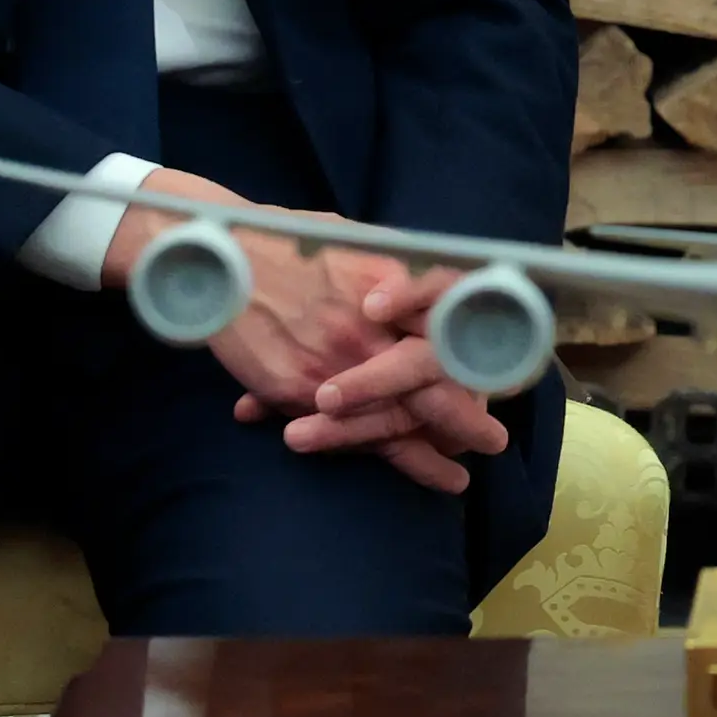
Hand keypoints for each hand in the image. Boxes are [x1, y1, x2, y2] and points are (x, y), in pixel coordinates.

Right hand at [107, 175, 510, 495]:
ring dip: (433, 450)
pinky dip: (392, 458)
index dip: (478, 358)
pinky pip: (353, 432)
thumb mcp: (348, 238)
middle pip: (438, 377)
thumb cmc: (282, 241)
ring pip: (401, 415)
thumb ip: (388, 265)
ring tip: (458, 477)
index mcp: (392, 281)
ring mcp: (339, 360)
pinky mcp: (302, 388)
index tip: (498, 379)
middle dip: (468, 415)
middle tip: (492, 440)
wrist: (218, 258)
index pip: (453, 327)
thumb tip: (426, 275)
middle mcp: (373, 323)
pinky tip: (414, 474)